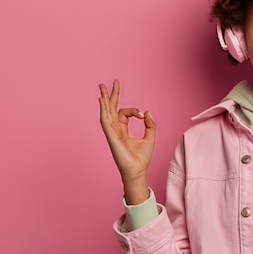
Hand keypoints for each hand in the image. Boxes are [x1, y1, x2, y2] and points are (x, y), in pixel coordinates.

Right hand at [99, 80, 155, 203]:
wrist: (138, 171)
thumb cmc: (142, 158)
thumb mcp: (150, 137)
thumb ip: (150, 124)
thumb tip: (147, 112)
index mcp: (122, 130)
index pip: (124, 113)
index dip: (134, 110)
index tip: (142, 115)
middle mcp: (115, 130)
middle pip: (110, 109)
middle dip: (110, 96)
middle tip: (110, 83)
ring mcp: (111, 133)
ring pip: (106, 112)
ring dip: (104, 99)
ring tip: (102, 87)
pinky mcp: (111, 136)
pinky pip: (105, 121)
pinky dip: (103, 110)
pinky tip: (102, 101)